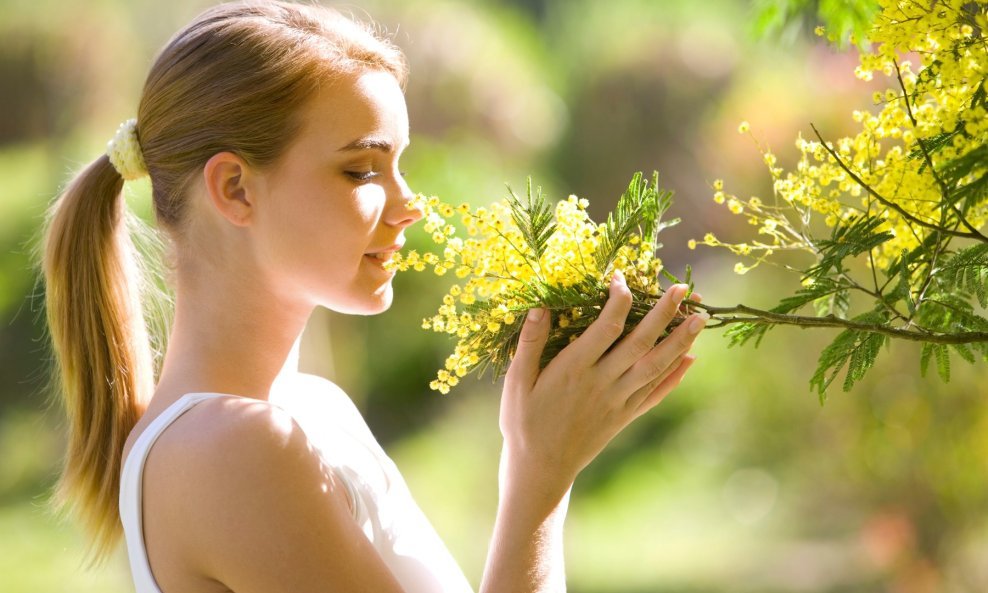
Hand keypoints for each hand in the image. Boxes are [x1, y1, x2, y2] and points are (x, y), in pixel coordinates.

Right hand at [500, 272, 705, 494]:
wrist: (541, 469)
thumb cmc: (523, 422)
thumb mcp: (516, 382)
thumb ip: (529, 344)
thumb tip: (540, 306)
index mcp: (574, 369)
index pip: (606, 327)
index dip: (618, 299)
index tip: (622, 277)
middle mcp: (602, 383)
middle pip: (640, 343)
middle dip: (664, 314)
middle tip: (683, 288)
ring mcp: (618, 401)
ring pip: (655, 367)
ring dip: (680, 342)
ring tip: (700, 319)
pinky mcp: (625, 416)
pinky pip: (656, 394)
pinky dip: (675, 376)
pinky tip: (691, 359)